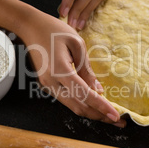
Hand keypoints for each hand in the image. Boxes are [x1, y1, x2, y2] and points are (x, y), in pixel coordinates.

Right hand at [19, 9, 125, 126]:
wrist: (30, 27)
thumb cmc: (54, 30)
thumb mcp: (77, 44)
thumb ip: (87, 69)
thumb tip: (98, 90)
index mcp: (60, 70)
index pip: (84, 94)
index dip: (101, 107)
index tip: (116, 116)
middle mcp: (51, 82)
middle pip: (78, 106)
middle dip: (99, 116)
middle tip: (118, 120)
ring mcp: (47, 85)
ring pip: (72, 106)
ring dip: (91, 112)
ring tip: (109, 115)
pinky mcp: (47, 85)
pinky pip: (67, 99)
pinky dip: (82, 104)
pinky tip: (95, 104)